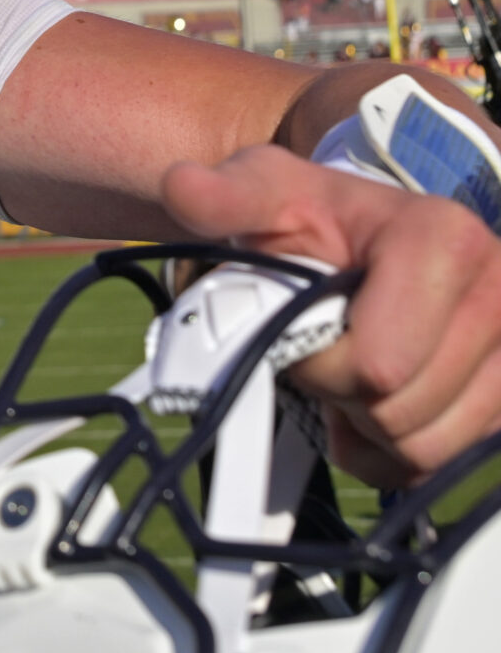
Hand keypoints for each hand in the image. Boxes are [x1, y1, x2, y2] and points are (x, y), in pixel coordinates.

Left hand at [164, 143, 500, 487]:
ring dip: (368, 426)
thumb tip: (183, 188)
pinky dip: (394, 451)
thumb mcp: (266, 193)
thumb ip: (226, 197)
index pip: (376, 365)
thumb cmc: (314, 219)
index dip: (319, 363)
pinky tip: (374, 404)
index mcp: (445, 241)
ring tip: (349, 374)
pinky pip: (441, 464)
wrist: (361, 236)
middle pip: (399, 411)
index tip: (303, 326)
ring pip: (425, 446)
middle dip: (341, 395)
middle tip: (324, 352)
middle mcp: (500, 294)